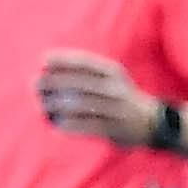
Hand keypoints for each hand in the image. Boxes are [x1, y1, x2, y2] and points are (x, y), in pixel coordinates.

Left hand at [36, 46, 166, 145]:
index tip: (44, 60)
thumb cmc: (122, 96)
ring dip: (59, 104)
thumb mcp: (112, 78)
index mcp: (113, 72)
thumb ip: (88, 73)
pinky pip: (89, 126)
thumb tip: (52, 70)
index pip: (86, 62)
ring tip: (42, 105)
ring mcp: (115, 109)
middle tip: (36, 84)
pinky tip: (57, 124)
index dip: (64, 59)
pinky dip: (71, 125)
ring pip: (82, 104)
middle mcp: (115, 88)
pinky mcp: (114, 128)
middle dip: (55, 82)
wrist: (152, 121)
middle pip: (80, 82)